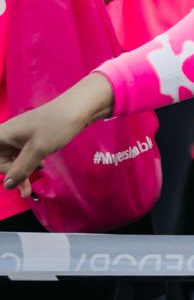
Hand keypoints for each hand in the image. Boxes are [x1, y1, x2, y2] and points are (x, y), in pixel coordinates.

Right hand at [0, 73, 114, 198]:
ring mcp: (19, 136)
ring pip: (12, 159)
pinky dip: (29, 164)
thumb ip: (21, 169)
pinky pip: (23, 155)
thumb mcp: (38, 150)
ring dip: (21, 173)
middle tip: (26, 192)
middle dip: (12, 176)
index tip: (14, 180)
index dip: (2, 170)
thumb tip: (8, 185)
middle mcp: (7, 135)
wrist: (79, 107)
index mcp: (2, 134)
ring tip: (31, 187)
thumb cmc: (57, 125)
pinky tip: (41, 168)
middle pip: (1, 160)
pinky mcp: (31, 138)